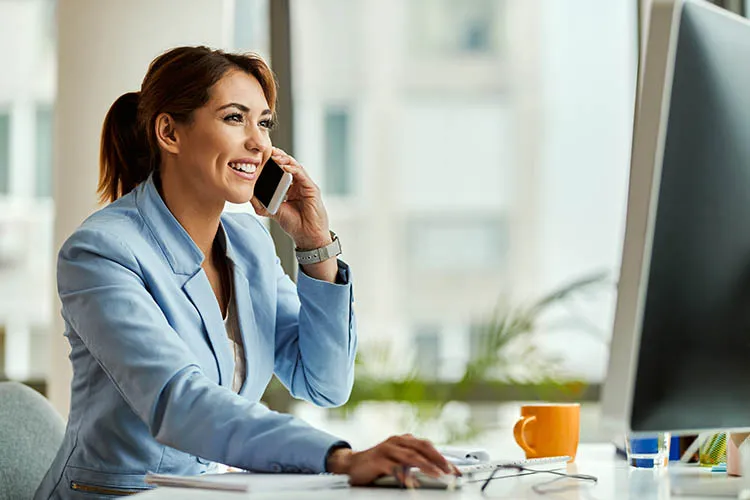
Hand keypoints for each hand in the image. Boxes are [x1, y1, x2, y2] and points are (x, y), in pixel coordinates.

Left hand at [250, 148, 330, 249]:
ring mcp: (306, 185)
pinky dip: (293, 169)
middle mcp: (299, 184)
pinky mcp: (312, 189)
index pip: (281, 170)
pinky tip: (284, 166)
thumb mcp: (274, 211)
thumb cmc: (295, 224)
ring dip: (284, 159)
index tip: (260, 157)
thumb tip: (248, 195)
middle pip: (288, 165)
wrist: (307, 236)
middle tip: (266, 150)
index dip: (271, 162)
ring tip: (274, 155)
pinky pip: (302, 175)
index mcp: (291, 188)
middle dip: (277, 156)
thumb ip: (262, 203)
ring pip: (295, 166)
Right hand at [326, 434, 459, 486]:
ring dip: (426, 466)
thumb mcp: (399, 460)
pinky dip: (404, 475)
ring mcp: (387, 449)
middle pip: (422, 447)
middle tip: (450, 471)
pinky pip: (393, 467)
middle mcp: (396, 441)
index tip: (455, 470)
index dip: (443, 457)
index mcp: (404, 440)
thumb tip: (437, 471)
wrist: (351, 464)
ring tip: (438, 475)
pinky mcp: (377, 460)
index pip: (427, 446)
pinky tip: (412, 482)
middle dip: (438, 459)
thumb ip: (414, 462)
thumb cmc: (378, 463)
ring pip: (411, 456)